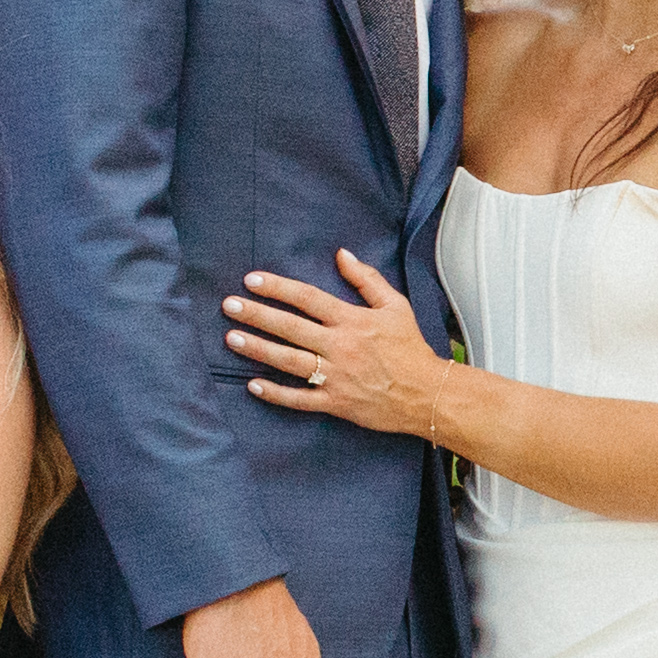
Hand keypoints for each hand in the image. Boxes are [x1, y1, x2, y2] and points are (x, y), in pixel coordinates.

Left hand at [228, 251, 448, 437]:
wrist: (428, 394)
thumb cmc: (411, 348)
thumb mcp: (395, 306)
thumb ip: (366, 280)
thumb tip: (342, 254)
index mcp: (352, 320)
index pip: (307, 298)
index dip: (278, 287)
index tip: (252, 280)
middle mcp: (340, 346)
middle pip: (290, 327)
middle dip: (257, 315)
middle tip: (229, 305)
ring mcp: (336, 376)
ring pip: (289, 361)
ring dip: (258, 349)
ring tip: (232, 338)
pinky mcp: (335, 403)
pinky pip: (300, 399)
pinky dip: (276, 394)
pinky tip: (253, 385)